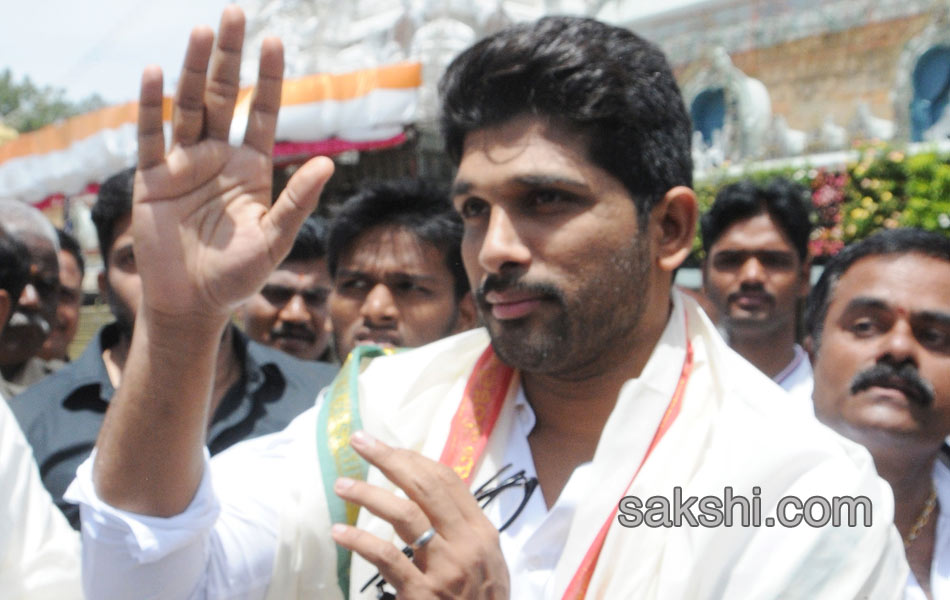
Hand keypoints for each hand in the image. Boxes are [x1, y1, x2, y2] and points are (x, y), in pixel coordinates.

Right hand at [132, 6, 333, 324]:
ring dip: (195, 70)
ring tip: (203, 31)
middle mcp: (217, 158)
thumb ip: (297, 202)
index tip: (275, 40)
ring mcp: (183, 165)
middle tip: (236, 13)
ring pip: (190, 107)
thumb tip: (329, 164)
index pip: (262, 112)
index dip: (269, 78)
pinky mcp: (152, 180)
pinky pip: (151, 138)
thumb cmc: (237, 276)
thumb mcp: (274, 239)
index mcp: (251, 168)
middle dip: (231, 57)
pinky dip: (152, 107)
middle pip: (225, 97)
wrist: (192, 304)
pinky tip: (155, 73)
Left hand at [332, 431, 509, 598]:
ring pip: (404, 515)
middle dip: (390, 459)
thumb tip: (428, 497)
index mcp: (482, 532)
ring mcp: (445, 569)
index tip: (387, 447)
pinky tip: (340, 533)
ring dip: (368, 495)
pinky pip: (387, 558)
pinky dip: (360, 541)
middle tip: (359, 442)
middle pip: (425, 487)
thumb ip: (461, 531)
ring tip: (342, 486)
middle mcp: (466, 544)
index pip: (447, 480)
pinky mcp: (422, 594)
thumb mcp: (486, 563)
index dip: (414, 459)